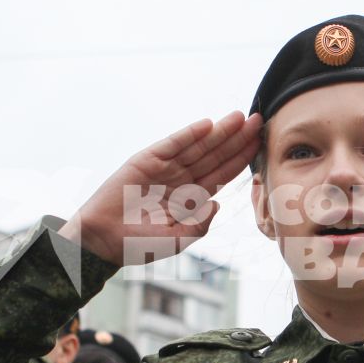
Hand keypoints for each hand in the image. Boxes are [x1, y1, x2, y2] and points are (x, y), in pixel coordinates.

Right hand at [61, 113, 260, 266]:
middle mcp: (180, 179)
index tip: (260, 144)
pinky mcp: (146, 160)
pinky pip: (172, 145)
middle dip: (237, 139)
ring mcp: (164, 168)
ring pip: (198, 147)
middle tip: (258, 120)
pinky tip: (208, 125)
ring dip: (219, 132)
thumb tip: (217, 203)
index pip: (222, 174)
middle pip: (215, 156)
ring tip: (240, 117)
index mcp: (190, 198)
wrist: (103, 240)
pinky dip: (189, 134)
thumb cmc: (137, 244)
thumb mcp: (177, 241)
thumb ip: (199, 225)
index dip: (241, 159)